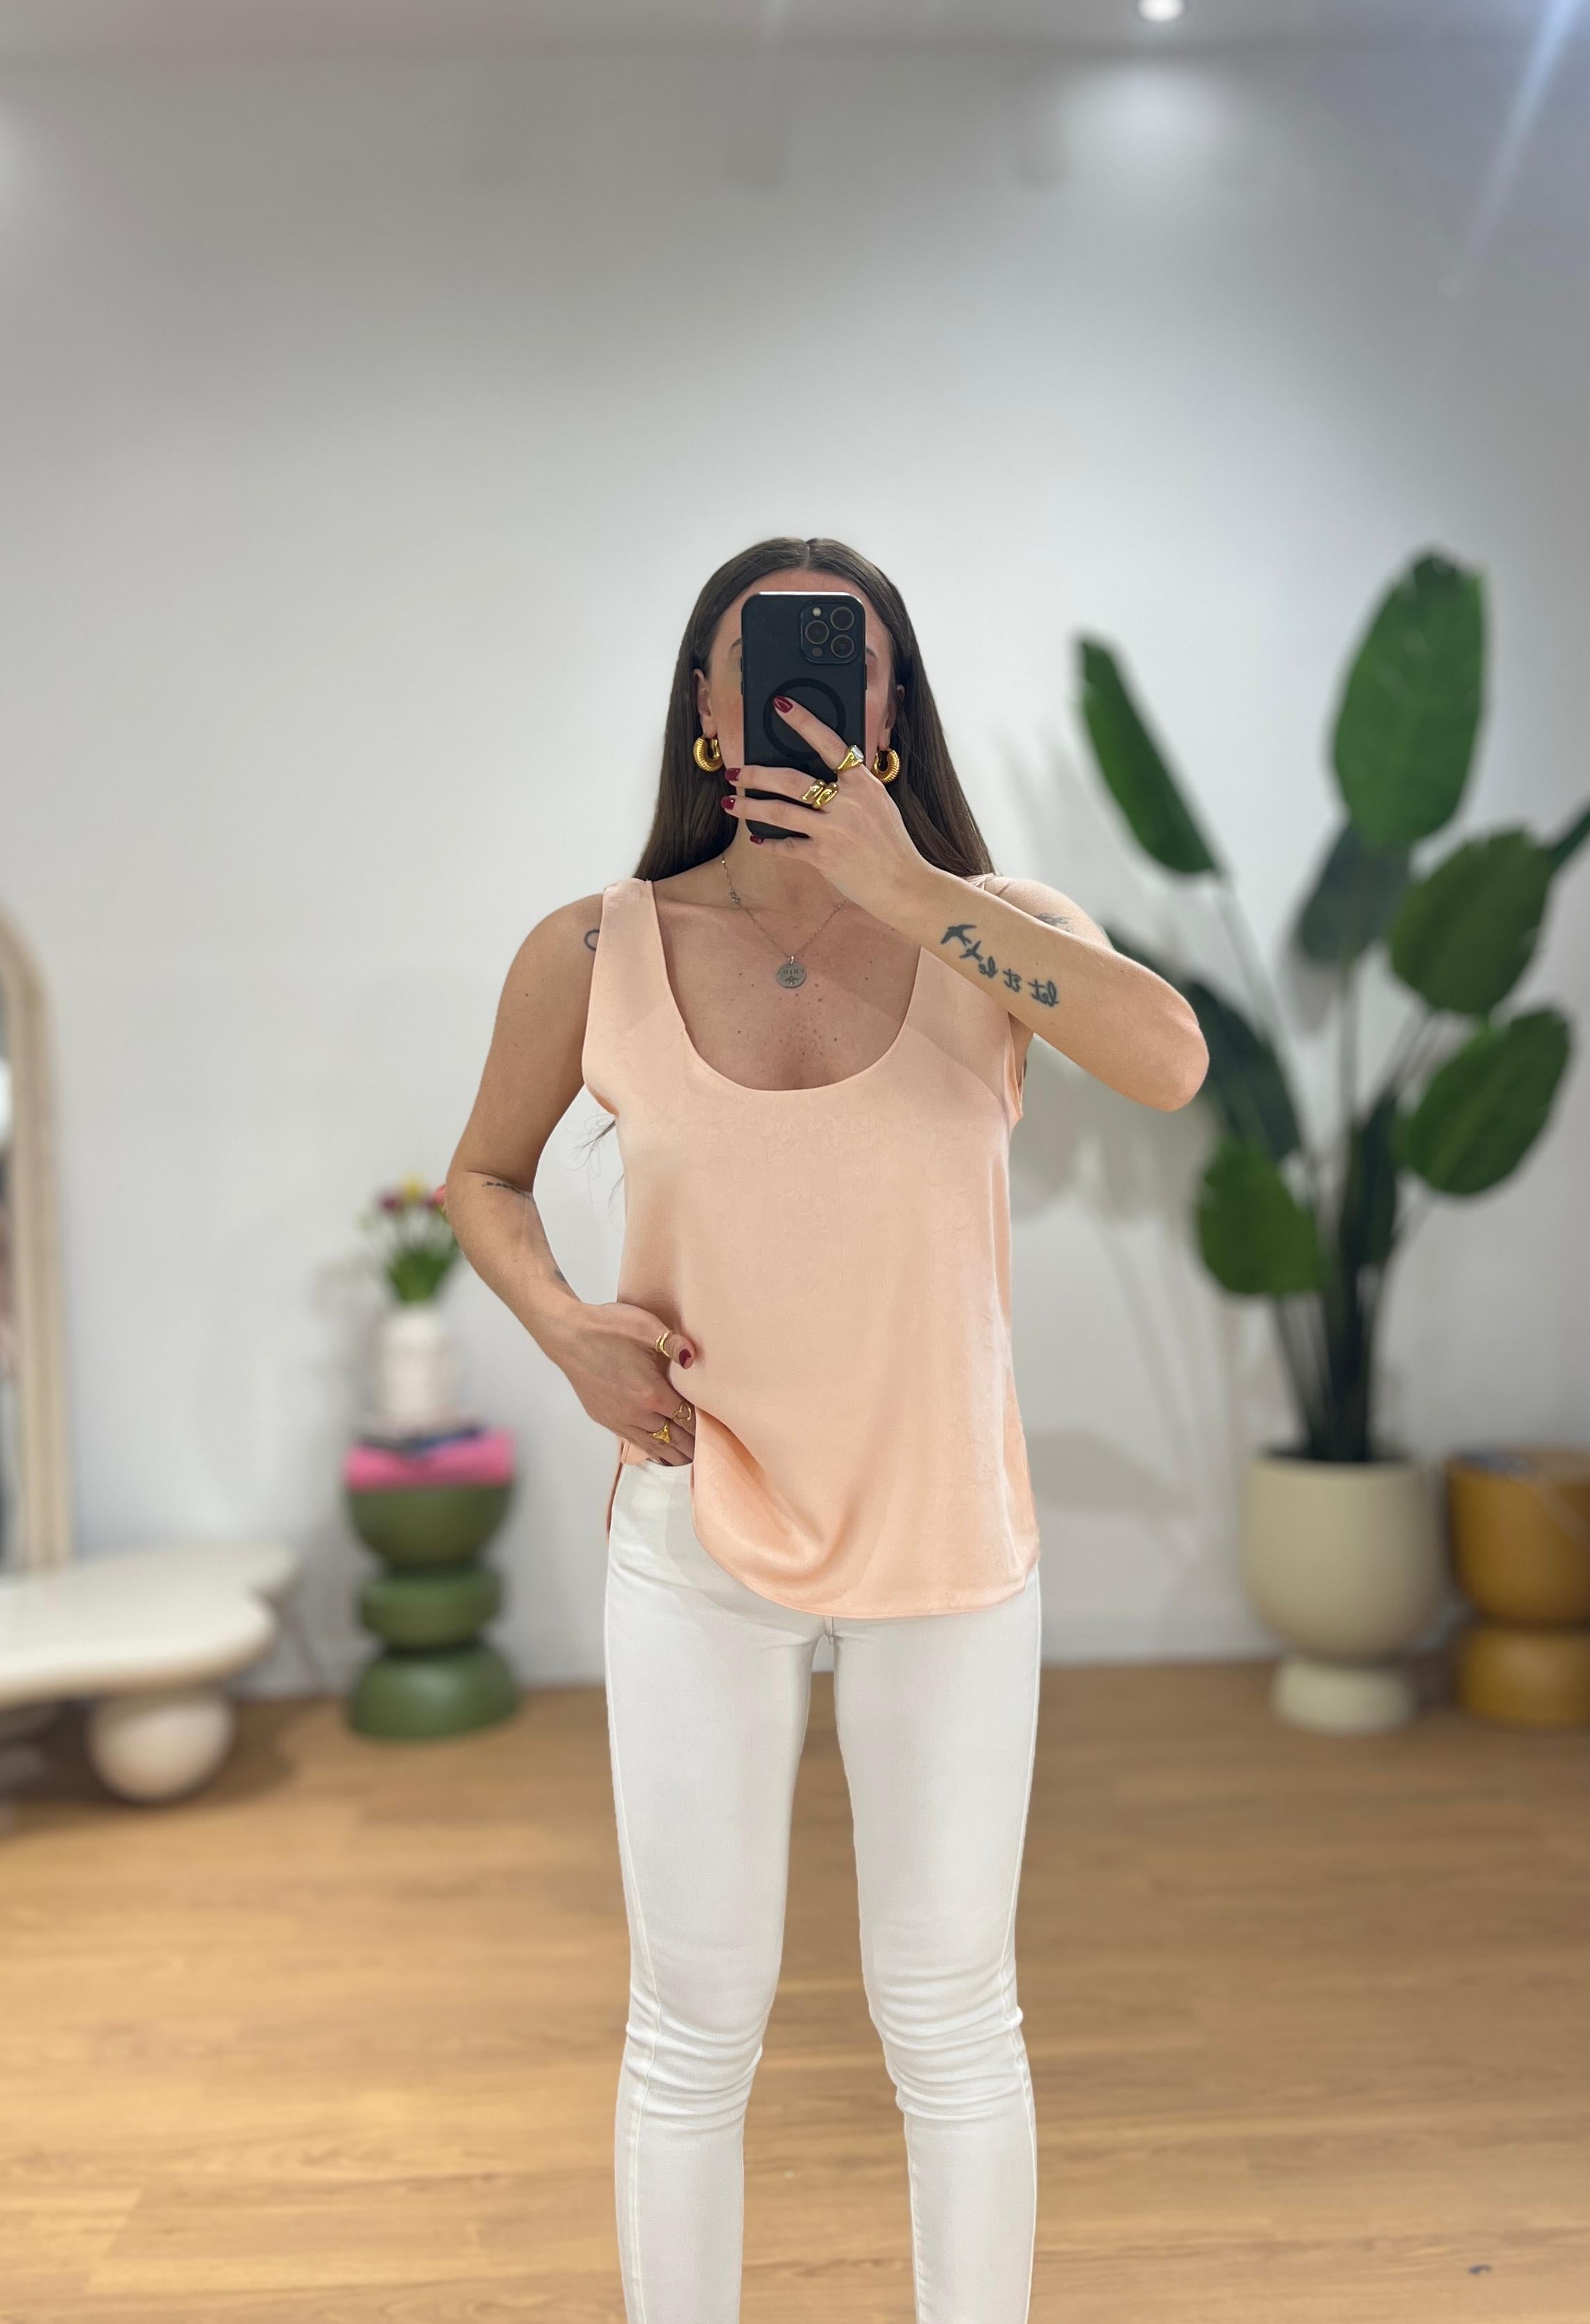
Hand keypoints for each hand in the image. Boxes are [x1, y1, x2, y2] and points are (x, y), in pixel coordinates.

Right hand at [547, 1300, 697, 1463]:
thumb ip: (674, 1343)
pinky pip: (633, 1441)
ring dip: (672, 1453)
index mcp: (652, 1393)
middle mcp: (637, 1413)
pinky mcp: (604, 1419)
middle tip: (708, 1453)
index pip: (686, 1418)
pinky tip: (658, 1452)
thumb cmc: (607, 1327)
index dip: (702, 1426)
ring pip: (653, 1445)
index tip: (715, 1431)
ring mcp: (619, 1419)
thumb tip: (692, 1358)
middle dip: (691, 1446)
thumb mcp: (646, 1326)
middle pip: (673, 1437)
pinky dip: (651, 1449)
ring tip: (688, 1459)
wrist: (568, 1335)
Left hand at [724, 697, 923, 914]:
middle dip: (757, 774)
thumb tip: (819, 772)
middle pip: (792, 780)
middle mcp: (848, 803)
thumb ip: (852, 787)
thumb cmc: (890, 842)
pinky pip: (786, 846)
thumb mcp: (878, 803)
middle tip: (734, 771)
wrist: (903, 883)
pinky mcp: (824, 857)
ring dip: (750, 806)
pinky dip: (769, 842)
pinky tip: (756, 837)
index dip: (803, 722)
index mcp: (863, 783)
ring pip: (780, 812)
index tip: (780, 705)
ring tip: (729, 802)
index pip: (829, 743)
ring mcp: (834, 831)